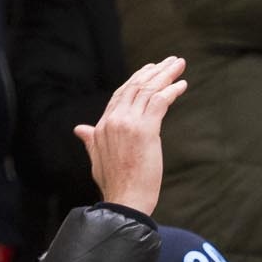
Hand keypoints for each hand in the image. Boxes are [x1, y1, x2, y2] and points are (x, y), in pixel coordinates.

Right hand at [76, 57, 187, 214]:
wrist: (125, 200)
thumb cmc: (115, 184)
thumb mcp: (98, 157)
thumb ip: (91, 139)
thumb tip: (80, 129)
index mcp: (103, 124)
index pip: (121, 94)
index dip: (137, 80)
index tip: (151, 69)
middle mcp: (114, 119)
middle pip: (135, 87)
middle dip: (154, 71)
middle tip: (171, 61)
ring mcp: (128, 123)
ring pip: (148, 90)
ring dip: (166, 75)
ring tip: (179, 65)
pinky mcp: (145, 130)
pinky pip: (159, 102)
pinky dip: (171, 91)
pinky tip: (182, 84)